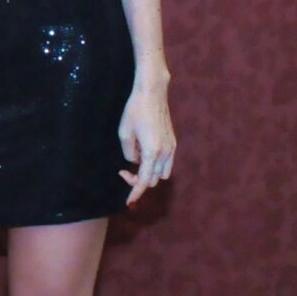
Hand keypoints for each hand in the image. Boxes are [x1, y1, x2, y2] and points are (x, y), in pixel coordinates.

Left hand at [118, 82, 174, 204]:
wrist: (152, 93)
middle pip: (153, 180)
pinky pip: (165, 163)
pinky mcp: (173, 142)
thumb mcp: (124, 133)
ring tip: (136, 161)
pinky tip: (144, 154)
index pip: (144, 181)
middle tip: (123, 171)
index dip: (135, 193)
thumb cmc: (135, 110)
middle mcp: (165, 153)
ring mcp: (171, 148)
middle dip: (138, 180)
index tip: (128, 202)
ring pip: (161, 173)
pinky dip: (155, 165)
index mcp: (152, 152)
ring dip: (148, 173)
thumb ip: (129, 153)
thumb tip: (134, 161)